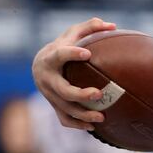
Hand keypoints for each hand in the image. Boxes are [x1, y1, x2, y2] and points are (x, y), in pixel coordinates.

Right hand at [32, 17, 118, 131]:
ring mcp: (49, 95)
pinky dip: (78, 124)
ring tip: (103, 117)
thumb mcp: (72, 34)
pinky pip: (64, 120)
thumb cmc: (62, 47)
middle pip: (63, 90)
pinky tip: (93, 127)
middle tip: (100, 93)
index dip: (72, 54)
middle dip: (81, 94)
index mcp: (50, 58)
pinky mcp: (53, 106)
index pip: (59, 55)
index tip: (88, 54)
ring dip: (84, 114)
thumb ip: (89, 27)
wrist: (39, 66)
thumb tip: (112, 26)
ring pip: (65, 109)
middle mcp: (46, 79)